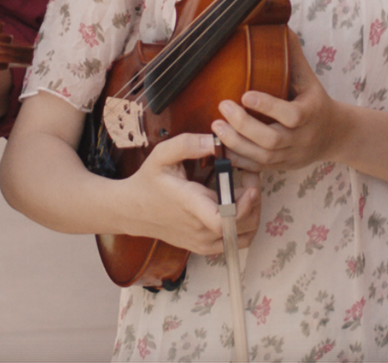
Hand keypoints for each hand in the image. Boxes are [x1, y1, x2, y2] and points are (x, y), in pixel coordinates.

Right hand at [125, 132, 260, 255]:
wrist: (133, 211)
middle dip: (255, 199)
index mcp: (190, 205)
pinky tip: (237, 204)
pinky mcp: (205, 247)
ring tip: (245, 189)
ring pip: (244, 235)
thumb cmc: (149, 181)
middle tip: (250, 175)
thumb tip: (215, 140)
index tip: (250, 186)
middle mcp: (199, 229)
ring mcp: (203, 242)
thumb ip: (188, 144)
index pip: (222, 220)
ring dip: (253, 212)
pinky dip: (245, 224)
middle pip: (243, 225)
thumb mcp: (162, 155)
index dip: (243, 206)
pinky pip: (236, 241)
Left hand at [211, 40, 339, 173]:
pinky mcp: (281, 167)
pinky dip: (237, 160)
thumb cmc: (315, 101)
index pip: (291, 115)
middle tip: (222, 107)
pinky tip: (220, 147)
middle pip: (272, 140)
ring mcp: (291, 156)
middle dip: (243, 125)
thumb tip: (279, 25)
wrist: (334, 135)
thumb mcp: (308, 79)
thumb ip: (292, 56)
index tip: (244, 94)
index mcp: (311, 114)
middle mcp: (302, 138)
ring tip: (215, 127)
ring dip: (235, 144)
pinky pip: (257, 169)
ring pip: (262, 158)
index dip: (268, 106)